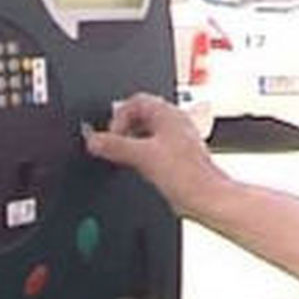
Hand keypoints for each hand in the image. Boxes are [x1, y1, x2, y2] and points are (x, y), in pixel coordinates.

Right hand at [83, 93, 228, 219]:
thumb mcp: (142, 156)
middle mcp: (173, 122)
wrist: (205, 197)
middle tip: (114, 145)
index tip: (110, 135)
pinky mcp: (175, 157)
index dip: (118, 116)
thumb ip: (114, 146)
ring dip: (130, 143)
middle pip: (139, 116)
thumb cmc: (187, 174)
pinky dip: (140, 155)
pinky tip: (139, 168)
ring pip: (145, 133)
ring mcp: (175, 139)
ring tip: (125, 157)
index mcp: (168, 113)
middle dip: (123, 130)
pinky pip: (152, 149)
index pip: (135, 101)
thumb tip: (93, 140)